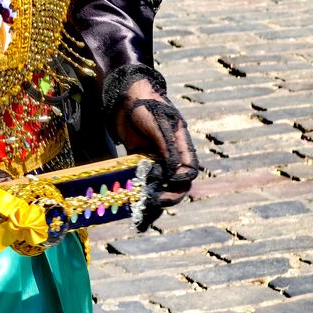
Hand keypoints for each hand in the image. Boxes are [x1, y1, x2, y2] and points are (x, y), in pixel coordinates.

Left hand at [105, 67, 198, 231]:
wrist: (125, 92)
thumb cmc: (145, 104)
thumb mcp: (159, 125)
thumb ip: (167, 149)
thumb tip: (175, 176)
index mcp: (181, 146)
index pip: (188, 173)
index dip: (179, 185)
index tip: (164, 189)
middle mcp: (170, 155)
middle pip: (175, 184)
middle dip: (166, 198)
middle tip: (151, 205)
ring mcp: (154, 157)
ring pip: (158, 185)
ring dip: (152, 202)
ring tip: (142, 220)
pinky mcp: (138, 158)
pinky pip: (141, 179)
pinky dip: (137, 192)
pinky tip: (129, 205)